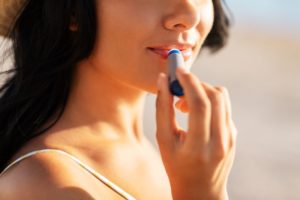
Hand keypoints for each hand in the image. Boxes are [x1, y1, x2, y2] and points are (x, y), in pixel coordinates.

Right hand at [155, 67, 236, 199]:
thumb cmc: (177, 166)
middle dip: (196, 83)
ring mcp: (230, 138)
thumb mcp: (164, 141)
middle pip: (215, 96)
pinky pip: (223, 107)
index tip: (179, 70)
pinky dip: (208, 101)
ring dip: (202, 91)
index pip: (200, 104)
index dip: (190, 82)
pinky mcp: (234, 135)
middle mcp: (220, 142)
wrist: (201, 190)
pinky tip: (195, 114)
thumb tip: (162, 80)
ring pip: (222, 98)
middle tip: (178, 87)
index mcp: (199, 147)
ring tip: (184, 104)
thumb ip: (163, 109)